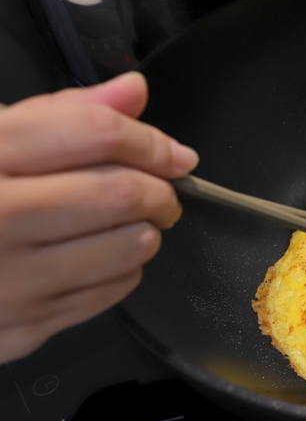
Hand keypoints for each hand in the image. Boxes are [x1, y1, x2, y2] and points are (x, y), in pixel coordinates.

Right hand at [0, 73, 196, 362]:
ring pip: (128, 248)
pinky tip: (97, 258)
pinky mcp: (21, 329)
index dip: (150, 140)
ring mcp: (7, 281)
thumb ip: (61, 113)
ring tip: (130, 224)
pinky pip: (110, 293)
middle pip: (121, 194)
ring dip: (146, 232)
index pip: (94, 134)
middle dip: (160, 191)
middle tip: (163, 193)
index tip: (174, 154)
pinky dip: (123, 271)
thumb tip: (133, 91)